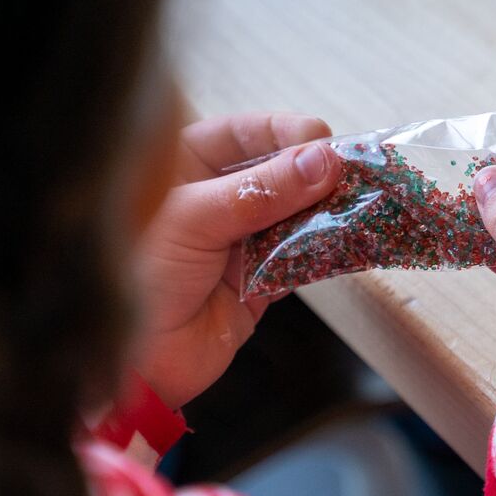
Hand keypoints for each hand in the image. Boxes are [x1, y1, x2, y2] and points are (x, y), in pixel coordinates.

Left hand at [131, 114, 341, 407]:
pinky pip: (306, 256)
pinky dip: (329, 249)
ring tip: (361, 204)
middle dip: (317, 172)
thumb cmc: (139, 276)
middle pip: (280, 171)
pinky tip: (352, 239)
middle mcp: (217, 199)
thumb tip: (323, 160)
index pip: (245, 133)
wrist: (134, 364)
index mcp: (186, 168)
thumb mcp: (196, 218)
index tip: (321, 140)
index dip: (285, 132)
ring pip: (299, 212)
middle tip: (352, 173)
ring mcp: (242, 240)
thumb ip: (262, 189)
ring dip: (329, 210)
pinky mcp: (264, 279)